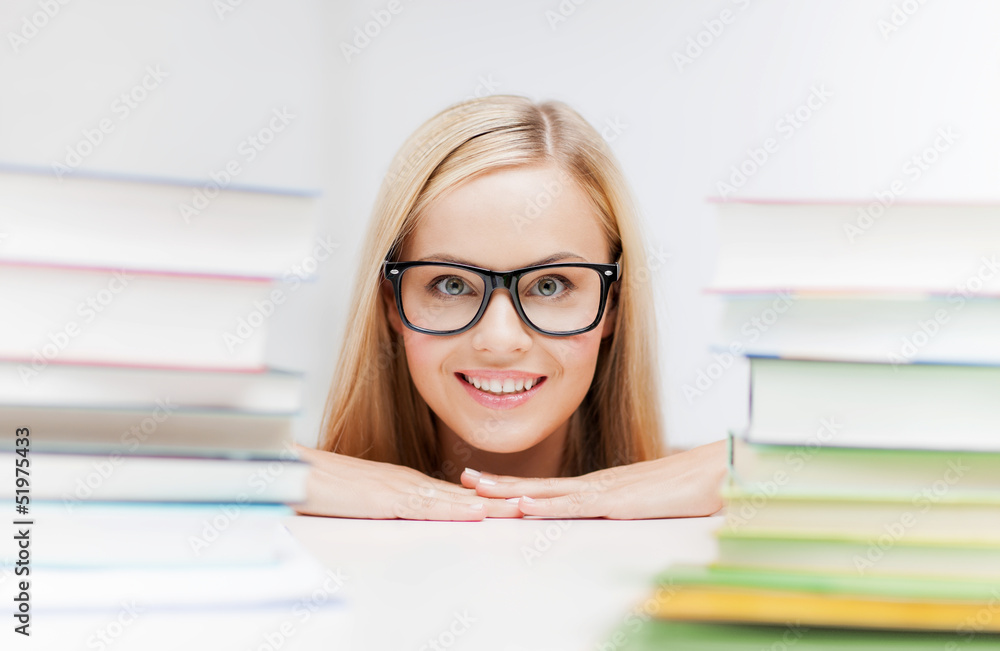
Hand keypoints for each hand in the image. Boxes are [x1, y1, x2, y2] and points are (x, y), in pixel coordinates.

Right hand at [291, 444, 522, 519]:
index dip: (483, 499)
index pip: (452, 494)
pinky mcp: (385, 498)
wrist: (289, 471)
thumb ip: (380, 509)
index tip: (509, 504)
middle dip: (497, 501)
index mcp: (402, 484)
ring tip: (519, 509)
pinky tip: (475, 514)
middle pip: (461, 495)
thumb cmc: (317, 487)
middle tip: (531, 504)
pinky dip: (455, 511)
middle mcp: (406, 482)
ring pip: (453, 500)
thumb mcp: (357, 503)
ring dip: (488, 506)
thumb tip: (397, 519)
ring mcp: (398, 488)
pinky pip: (427, 507)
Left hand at [460, 440, 727, 519]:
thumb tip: (618, 518)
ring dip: (510, 492)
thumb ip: (631, 511)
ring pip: (547, 494)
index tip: (486, 485)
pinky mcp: (618, 502)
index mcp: (601, 488)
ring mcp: (605, 492)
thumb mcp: (652, 506)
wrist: (721, 472)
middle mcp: (596, 486)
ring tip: (476, 490)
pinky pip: (575, 506)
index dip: (515, 486)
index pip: (549, 489)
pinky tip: (523, 506)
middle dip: (499, 484)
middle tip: (463, 479)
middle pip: (538, 486)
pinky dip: (546, 506)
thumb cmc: (692, 488)